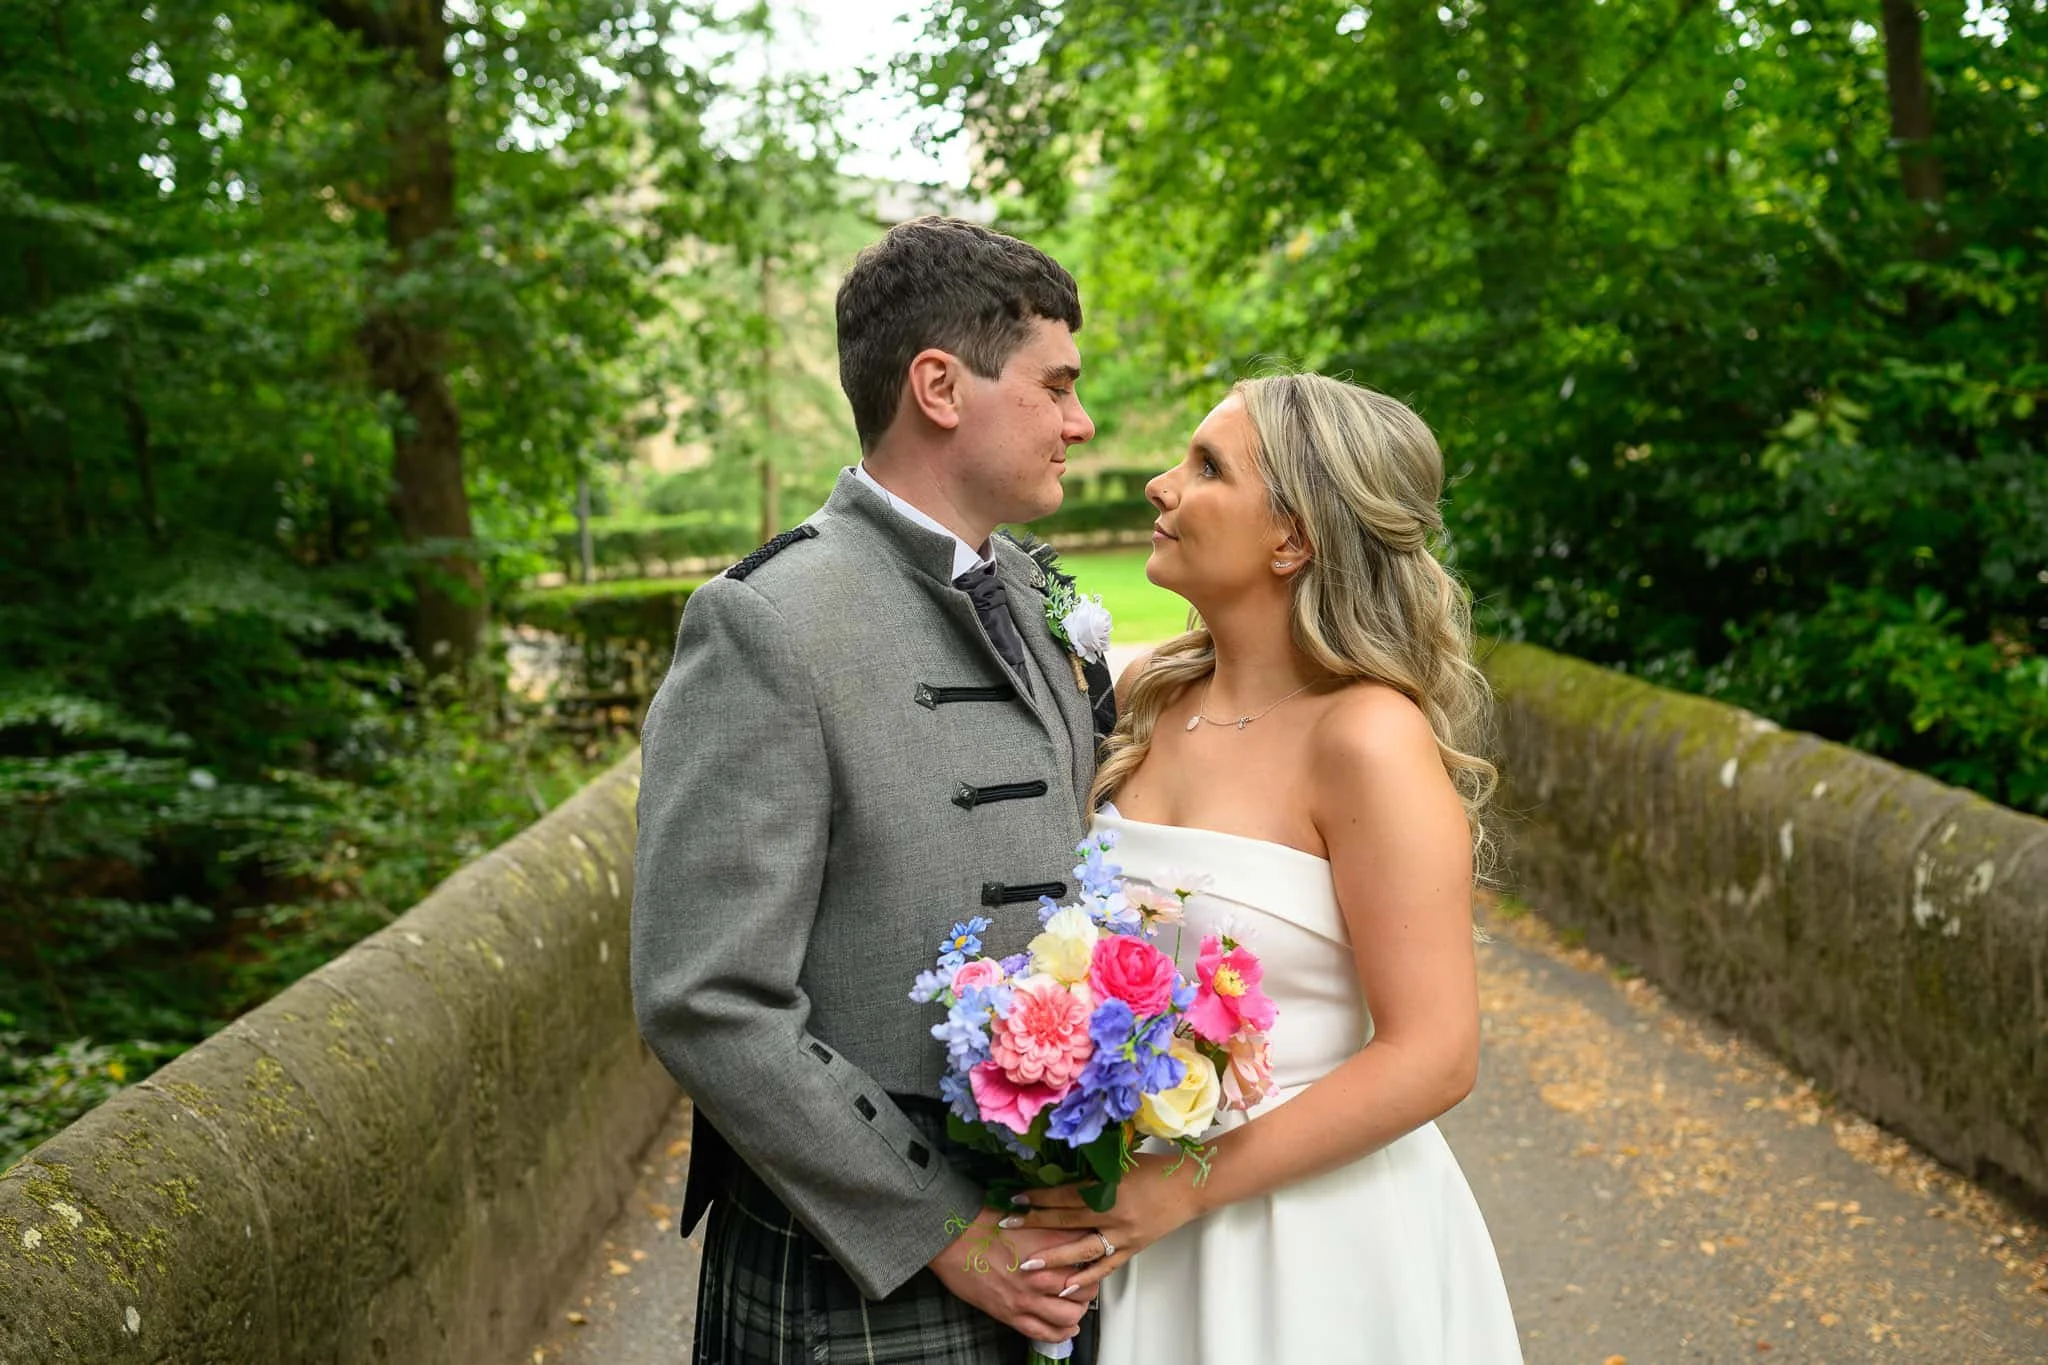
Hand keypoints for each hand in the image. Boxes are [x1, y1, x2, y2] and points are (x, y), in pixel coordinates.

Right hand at [927, 1205, 1099, 1341]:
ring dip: (1078, 1310)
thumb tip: (1069, 1223)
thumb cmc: (981, 1222)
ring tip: (1076, 1304)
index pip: (1088, 1253)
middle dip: (1090, 1285)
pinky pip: (1045, 1332)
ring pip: (1070, 1314)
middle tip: (1087, 1281)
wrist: (951, 1238)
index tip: (1094, 1254)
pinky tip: (1067, 1328)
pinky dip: (1061, 1333)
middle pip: (1085, 1287)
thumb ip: (1050, 1222)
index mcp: (1048, 1244)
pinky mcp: (1012, 1313)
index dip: (1095, 1254)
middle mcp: (1042, 1273)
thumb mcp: (1024, 1213)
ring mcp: (1027, 1296)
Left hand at [1005, 1152, 1206, 1292]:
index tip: (1015, 1198)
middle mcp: (1114, 1213)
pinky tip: (1066, 1285)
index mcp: (1110, 1187)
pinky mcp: (1133, 1248)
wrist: (1188, 1187)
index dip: (1040, 1196)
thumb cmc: (1154, 1168)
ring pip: (1083, 1249)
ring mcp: (1124, 1235)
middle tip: (1008, 1226)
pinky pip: (1106, 1266)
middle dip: (1035, 1223)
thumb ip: (1092, 1173)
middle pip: (1068, 1220)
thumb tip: (1058, 1175)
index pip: (1066, 1194)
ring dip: (1053, 1257)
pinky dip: (1086, 1277)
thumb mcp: (1120, 1163)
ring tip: (1028, 1265)